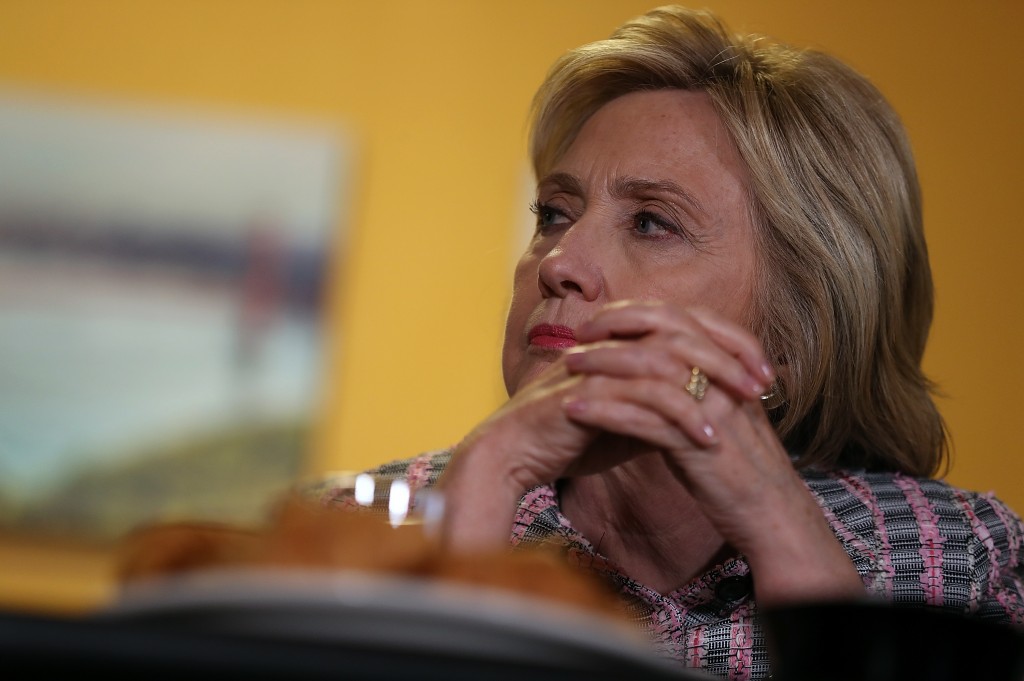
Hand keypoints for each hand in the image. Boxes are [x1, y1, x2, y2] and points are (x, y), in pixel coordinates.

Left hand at [560, 300, 862, 602]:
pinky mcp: (697, 443)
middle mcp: (724, 378)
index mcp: (729, 366)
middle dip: (616, 329)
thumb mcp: (721, 415)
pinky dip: (604, 411)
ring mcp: (712, 408)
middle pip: (663, 334)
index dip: (637, 313)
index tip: (601, 320)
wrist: (771, 514)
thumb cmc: (740, 467)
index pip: (680, 319)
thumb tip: (656, 367)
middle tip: (578, 334)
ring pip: (649, 371)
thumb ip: (697, 386)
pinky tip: (574, 409)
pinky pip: (642, 419)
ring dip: (602, 365)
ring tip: (566, 365)